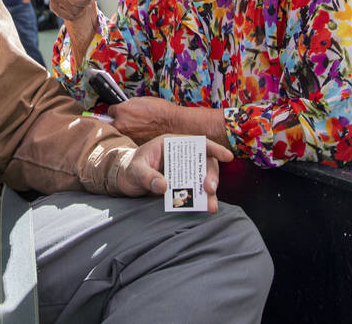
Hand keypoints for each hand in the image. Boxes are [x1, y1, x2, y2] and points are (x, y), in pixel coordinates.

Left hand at [109, 97, 178, 143]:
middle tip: (126, 119)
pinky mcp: (134, 143)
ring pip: (120, 132)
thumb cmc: (159, 110)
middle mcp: (121, 125)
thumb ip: (128, 105)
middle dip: (117, 121)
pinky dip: (133, 136)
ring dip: (125, 130)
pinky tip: (141, 132)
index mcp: (121, 111)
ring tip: (136, 126)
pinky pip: (129, 139)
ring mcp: (127, 136)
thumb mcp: (140, 100)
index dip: (116, 110)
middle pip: (111, 123)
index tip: (119, 111)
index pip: (110, 110)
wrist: (171, 123)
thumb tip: (123, 106)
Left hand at [115, 135, 232, 212]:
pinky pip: (195, 191)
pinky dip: (201, 199)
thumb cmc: (129, 169)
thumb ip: (146, 176)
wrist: (123, 180)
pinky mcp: (182, 184)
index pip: (196, 142)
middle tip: (209, 189)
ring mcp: (182, 170)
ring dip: (209, 192)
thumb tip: (163, 186)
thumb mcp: (134, 170)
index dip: (214, 148)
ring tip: (211, 206)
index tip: (228, 156)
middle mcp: (180, 155)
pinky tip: (205, 208)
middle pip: (204, 162)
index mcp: (171, 143)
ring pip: (202, 178)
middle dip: (211, 176)